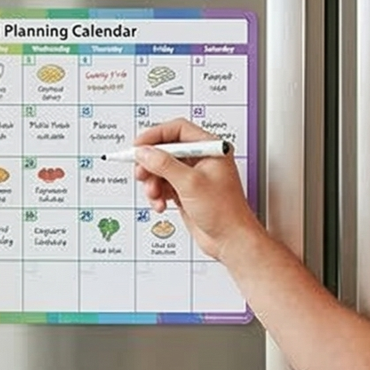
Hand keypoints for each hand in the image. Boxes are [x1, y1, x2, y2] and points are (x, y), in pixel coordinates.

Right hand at [129, 119, 258, 260]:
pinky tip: (161, 204)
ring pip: (160, 168)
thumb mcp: (190, 183)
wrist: (231, 240)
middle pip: (165, 149)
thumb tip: (144, 151)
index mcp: (212, 149)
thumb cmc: (225, 212)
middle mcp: (203, 159)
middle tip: (141, 174)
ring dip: (152, 182)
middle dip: (150, 163)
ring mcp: (193, 176)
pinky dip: (157, 193)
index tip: (138, 146)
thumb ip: (164, 164)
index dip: (155, 135)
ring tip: (154, 194)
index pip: (178, 129)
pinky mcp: (186, 191)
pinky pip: (162, 184)